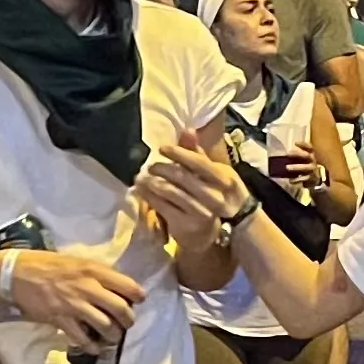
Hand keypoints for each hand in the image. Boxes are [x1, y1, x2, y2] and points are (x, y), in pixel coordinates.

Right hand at [0, 252, 143, 347]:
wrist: (17, 274)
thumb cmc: (46, 264)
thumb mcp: (75, 261)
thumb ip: (95, 273)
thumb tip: (112, 286)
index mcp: (93, 270)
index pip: (127, 285)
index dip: (138, 295)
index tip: (138, 301)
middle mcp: (88, 288)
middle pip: (121, 309)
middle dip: (128, 320)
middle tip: (127, 324)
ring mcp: (75, 305)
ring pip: (106, 326)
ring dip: (113, 336)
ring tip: (112, 337)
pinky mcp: (61, 320)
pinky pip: (83, 338)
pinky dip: (91, 346)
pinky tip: (94, 347)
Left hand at [130, 132, 252, 240]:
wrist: (210, 233)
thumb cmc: (208, 196)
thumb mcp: (209, 175)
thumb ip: (197, 153)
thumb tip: (188, 130)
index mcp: (222, 179)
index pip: (199, 163)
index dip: (179, 153)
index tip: (162, 149)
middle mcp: (213, 196)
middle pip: (182, 177)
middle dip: (162, 169)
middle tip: (149, 165)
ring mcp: (199, 212)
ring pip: (170, 192)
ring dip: (152, 183)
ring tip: (141, 177)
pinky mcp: (185, 224)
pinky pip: (163, 206)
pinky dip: (149, 197)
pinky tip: (142, 191)